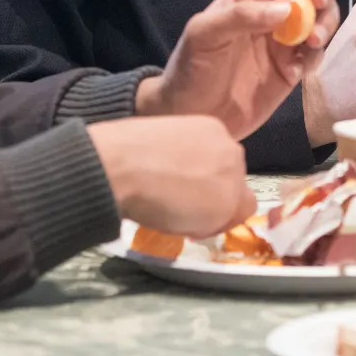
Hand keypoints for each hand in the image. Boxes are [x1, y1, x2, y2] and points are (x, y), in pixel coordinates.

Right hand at [87, 115, 255, 235]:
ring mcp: (232, 175)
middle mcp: (229, 148)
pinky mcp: (229, 202)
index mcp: (212, 127)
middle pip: (232, 182)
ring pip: (232, 204)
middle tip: (184, 206)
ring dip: (211, 213)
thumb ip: (183, 157)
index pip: (222, 162)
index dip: (206, 181)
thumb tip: (180, 176)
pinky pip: (224, 223)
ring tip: (178, 215)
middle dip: (212, 196)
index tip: (187, 190)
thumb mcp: (163, 143)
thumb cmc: (126, 151)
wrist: (122, 165)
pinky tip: (179, 222)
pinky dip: (206, 227)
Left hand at [136, 0, 340, 138]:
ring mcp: (287, 39)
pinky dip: (315, 58)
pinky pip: (317, 53)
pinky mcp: (294, 68)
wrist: (192, 116)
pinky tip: (294, 73)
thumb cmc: (191, 68)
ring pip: (323, 17)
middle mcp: (273, 10)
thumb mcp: (204, 34)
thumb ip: (241, 15)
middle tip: (319, 4)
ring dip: (326, 24)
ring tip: (313, 43)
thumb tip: (286, 9)